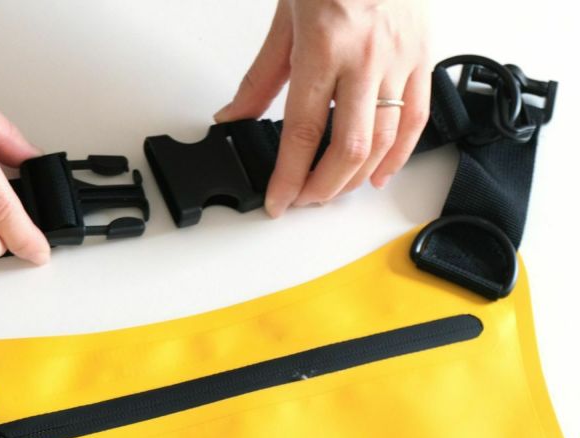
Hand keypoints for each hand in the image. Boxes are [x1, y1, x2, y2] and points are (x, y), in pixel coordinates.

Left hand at [214, 0, 430, 216]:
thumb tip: (233, 118)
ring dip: (355, 178)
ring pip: (385, 142)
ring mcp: (400, 59)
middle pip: (349, 147)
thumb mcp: (285, 18)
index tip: (277, 201)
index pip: (302, 130)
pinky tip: (379, 176)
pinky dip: (399, 156)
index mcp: (325, 44)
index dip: (288, 176)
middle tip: (303, 199)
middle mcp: (366, 56)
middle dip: (323, 187)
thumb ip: (260, 78)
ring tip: (331, 190)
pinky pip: (417, 120)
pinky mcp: (423, 59)